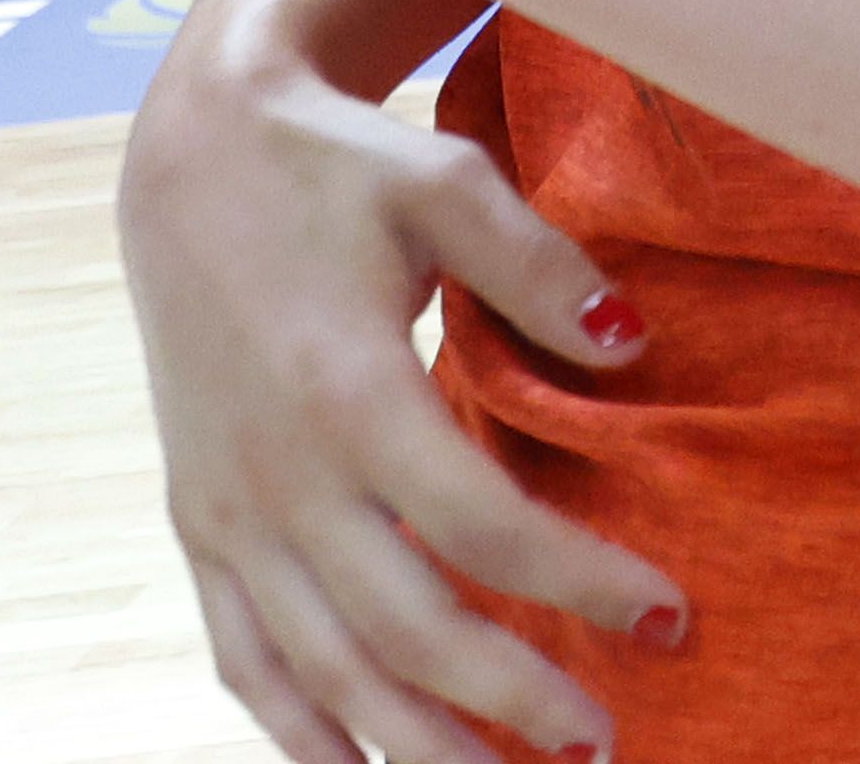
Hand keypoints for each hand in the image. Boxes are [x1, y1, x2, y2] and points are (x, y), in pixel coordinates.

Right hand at [124, 0, 687, 763]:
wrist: (189, 155)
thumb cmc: (336, 165)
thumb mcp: (444, 179)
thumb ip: (539, 264)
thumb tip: (632, 345)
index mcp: (348, 392)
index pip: (482, 528)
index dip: (579, 585)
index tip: (670, 619)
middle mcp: (279, 474)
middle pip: (404, 628)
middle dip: (508, 701)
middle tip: (605, 744)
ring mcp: (227, 510)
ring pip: (322, 669)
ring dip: (414, 744)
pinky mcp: (196, 522)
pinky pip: (242, 655)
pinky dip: (297, 730)